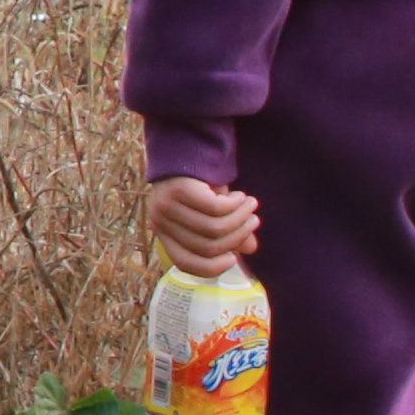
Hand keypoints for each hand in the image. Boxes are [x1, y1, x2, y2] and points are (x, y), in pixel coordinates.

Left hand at [146, 177, 261, 274]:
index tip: (234, 259)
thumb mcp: (213, 213)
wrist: (183, 146)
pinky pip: (215, 208)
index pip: (185, 263)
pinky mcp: (179, 190)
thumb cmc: (198, 185)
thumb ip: (229, 232)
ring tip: (252, 206)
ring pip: (214, 228)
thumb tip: (250, 249)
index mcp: (164, 235)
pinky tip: (241, 196)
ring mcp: (167, 206)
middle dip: (237, 236)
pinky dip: (234, 205)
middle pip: (207, 246)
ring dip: (241, 219)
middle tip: (254, 221)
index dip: (211, 267)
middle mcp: (160, 223)